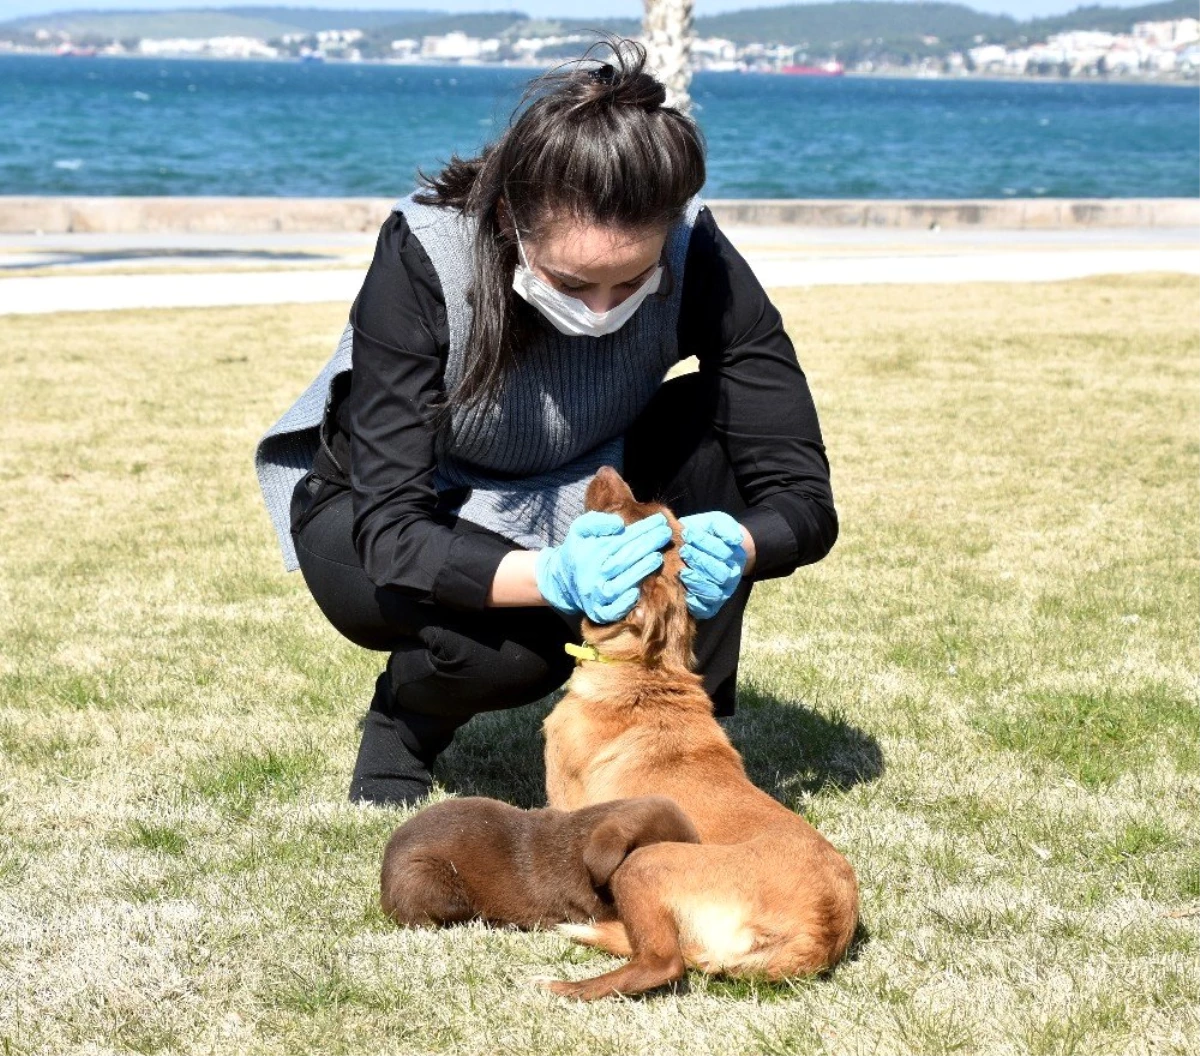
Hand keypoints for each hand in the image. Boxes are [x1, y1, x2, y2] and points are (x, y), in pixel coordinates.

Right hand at [535, 511, 671, 622]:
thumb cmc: (579, 551)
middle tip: (665, 534)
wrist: (563, 581)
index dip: (642, 530)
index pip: (620, 540)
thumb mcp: (580, 529)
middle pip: (623, 560)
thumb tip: (620, 524)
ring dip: (640, 571)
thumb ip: (596, 522)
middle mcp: (592, 575)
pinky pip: (612, 611)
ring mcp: (595, 596)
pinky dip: (624, 603)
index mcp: (589, 554)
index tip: (660, 521)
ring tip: (657, 557)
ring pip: (619, 585)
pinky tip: (637, 591)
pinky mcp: (598, 612)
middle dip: (647, 545)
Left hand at [678, 511, 747, 619]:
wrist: (704, 550)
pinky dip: (696, 604)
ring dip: (697, 582)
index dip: (705, 543)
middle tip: (684, 551)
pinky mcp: (710, 606)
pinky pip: (706, 609)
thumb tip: (734, 540)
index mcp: (735, 556)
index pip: (723, 552)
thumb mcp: (717, 523)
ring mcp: (721, 593)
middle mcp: (731, 577)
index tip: (688, 534)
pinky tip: (685, 593)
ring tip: (683, 571)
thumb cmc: (708, 535)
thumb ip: (724, 528)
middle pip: (720, 574)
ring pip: (713, 593)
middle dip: (700, 561)